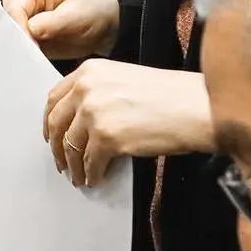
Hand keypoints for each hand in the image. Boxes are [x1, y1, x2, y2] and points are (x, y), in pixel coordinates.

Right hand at [2, 0, 120, 60]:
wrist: (102, 23)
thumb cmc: (91, 11)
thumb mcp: (78, 14)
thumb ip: (54, 21)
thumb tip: (30, 29)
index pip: (14, 8)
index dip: (19, 28)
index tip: (31, 46)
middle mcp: (22, 1)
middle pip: (6, 21)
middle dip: (15, 39)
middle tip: (31, 55)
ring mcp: (22, 19)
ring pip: (7, 35)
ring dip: (18, 48)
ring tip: (33, 60)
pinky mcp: (25, 35)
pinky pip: (16, 46)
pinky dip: (22, 55)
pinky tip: (33, 63)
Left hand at [43, 60, 214, 186]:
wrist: (199, 107)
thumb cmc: (172, 95)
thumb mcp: (124, 79)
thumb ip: (98, 92)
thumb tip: (82, 122)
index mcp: (89, 71)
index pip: (54, 98)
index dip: (50, 121)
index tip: (51, 136)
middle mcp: (86, 89)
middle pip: (57, 123)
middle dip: (57, 147)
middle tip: (61, 162)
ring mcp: (95, 113)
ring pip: (71, 146)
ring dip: (73, 165)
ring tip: (78, 176)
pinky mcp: (108, 138)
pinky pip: (90, 162)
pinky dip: (91, 174)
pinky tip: (96, 179)